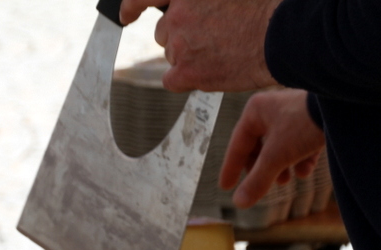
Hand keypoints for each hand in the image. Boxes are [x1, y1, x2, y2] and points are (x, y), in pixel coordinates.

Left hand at [119, 0, 281, 91]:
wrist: (285, 35)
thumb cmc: (268, 7)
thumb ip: (205, 1)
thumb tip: (196, 8)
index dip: (132, 6)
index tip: (127, 15)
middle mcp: (178, 13)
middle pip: (165, 31)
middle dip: (181, 35)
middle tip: (211, 37)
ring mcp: (179, 42)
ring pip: (172, 54)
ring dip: (189, 55)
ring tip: (221, 51)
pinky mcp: (184, 70)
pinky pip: (172, 79)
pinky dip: (186, 78)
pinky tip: (210, 71)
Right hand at [219, 89, 324, 207]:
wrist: (344, 107)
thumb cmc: (304, 124)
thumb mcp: (276, 157)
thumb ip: (256, 181)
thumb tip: (239, 203)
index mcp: (255, 112)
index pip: (237, 146)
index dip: (231, 169)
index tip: (226, 186)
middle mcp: (271, 109)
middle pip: (259, 147)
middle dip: (262, 169)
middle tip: (261, 186)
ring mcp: (293, 113)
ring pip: (279, 147)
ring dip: (281, 167)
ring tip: (285, 181)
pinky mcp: (312, 118)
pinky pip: (299, 142)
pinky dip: (299, 159)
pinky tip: (305, 171)